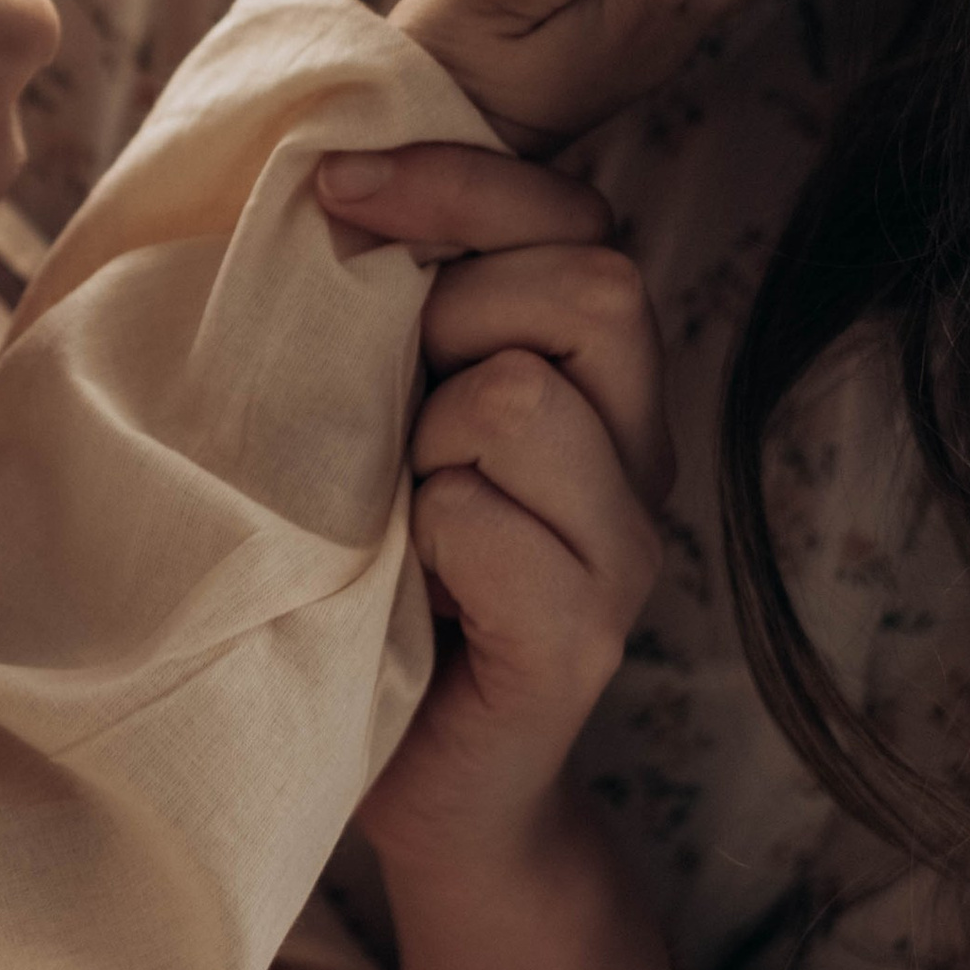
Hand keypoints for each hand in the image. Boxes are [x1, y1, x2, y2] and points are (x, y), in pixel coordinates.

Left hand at [309, 149, 663, 866]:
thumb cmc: (382, 580)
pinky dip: (420, 539)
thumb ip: (404, 314)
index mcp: (599, 378)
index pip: (577, 214)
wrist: (433, 789)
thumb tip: (329, 183)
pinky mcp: (581, 642)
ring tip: (401, 511)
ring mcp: (624, 550)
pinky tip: (412, 588)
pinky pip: (485, 524)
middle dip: (452, 311)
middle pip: (590, 284)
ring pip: (522, 398)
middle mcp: (640, 450)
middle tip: (388, 402)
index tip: (334, 192)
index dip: (457, 180)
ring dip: (422, 441)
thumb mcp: (390, 417)